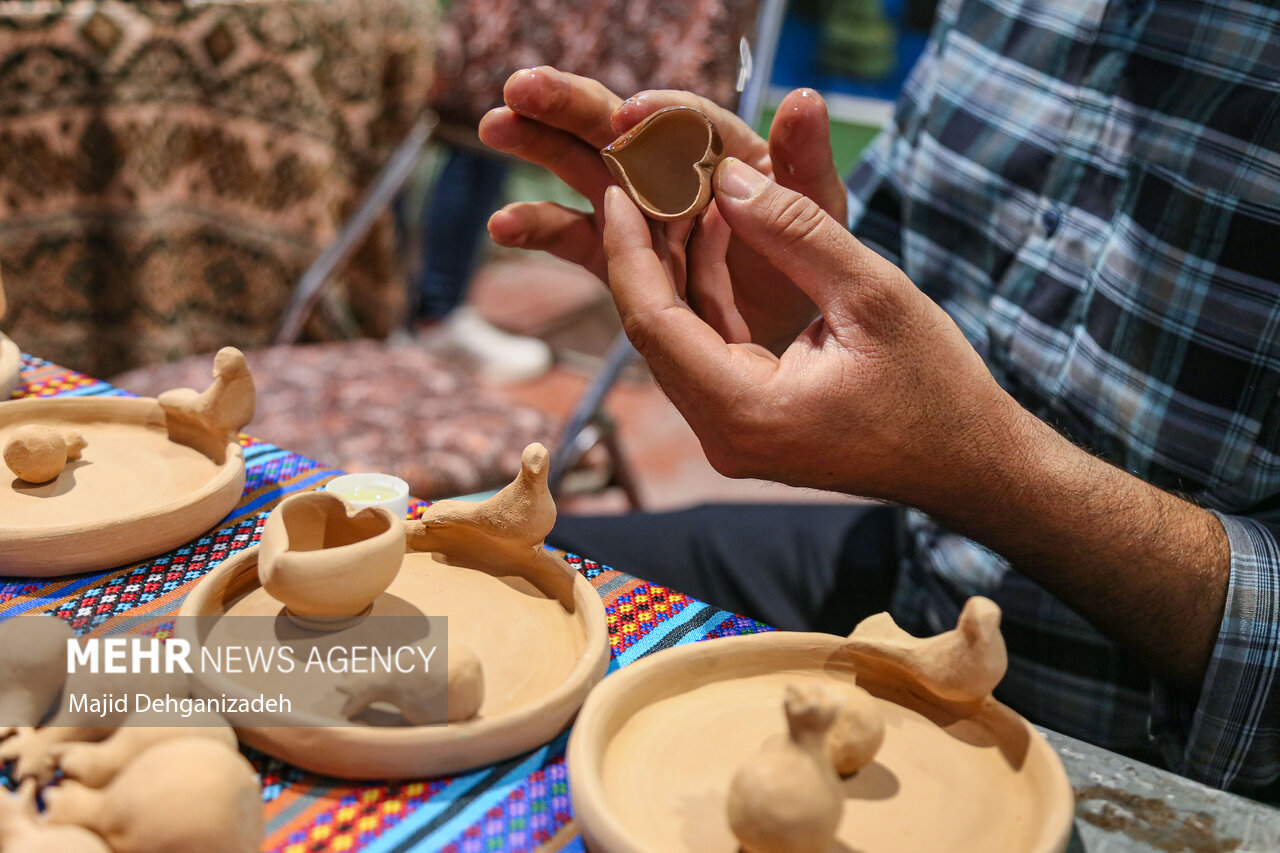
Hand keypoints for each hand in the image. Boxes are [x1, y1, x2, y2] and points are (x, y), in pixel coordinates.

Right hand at [478, 66, 846, 350]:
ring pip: (584, 169)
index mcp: (724, 150)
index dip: (656, 117)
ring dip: (539, 147)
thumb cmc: (814, 262)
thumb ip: (806, 162)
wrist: (794, 327)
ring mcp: (640, 211)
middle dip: (570, 106)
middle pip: (616, 127)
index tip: (628, 116)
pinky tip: (503, 224)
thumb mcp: (820, 211)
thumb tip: (805, 98)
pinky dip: (539, 228)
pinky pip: (576, 236)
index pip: (685, 123)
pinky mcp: (619, 252)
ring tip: (496, 127)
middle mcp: (674, 170)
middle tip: (523, 87)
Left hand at [602, 156, 1017, 507]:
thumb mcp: (870, 294)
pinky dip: (707, 298)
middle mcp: (723, 436)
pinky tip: (715, 239)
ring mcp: (732, 437)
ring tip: (680, 197)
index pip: (654, 322)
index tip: (618, 189)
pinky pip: (706, 354)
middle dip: (647, 253)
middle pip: (654, 334)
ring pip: (677, 342)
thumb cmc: (935, 386)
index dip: (630, 250)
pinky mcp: (747, 427)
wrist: (969, 462)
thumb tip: (728, 178)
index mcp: (745, 412)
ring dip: (676, 271)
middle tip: (647, 180)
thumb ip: (795, 233)